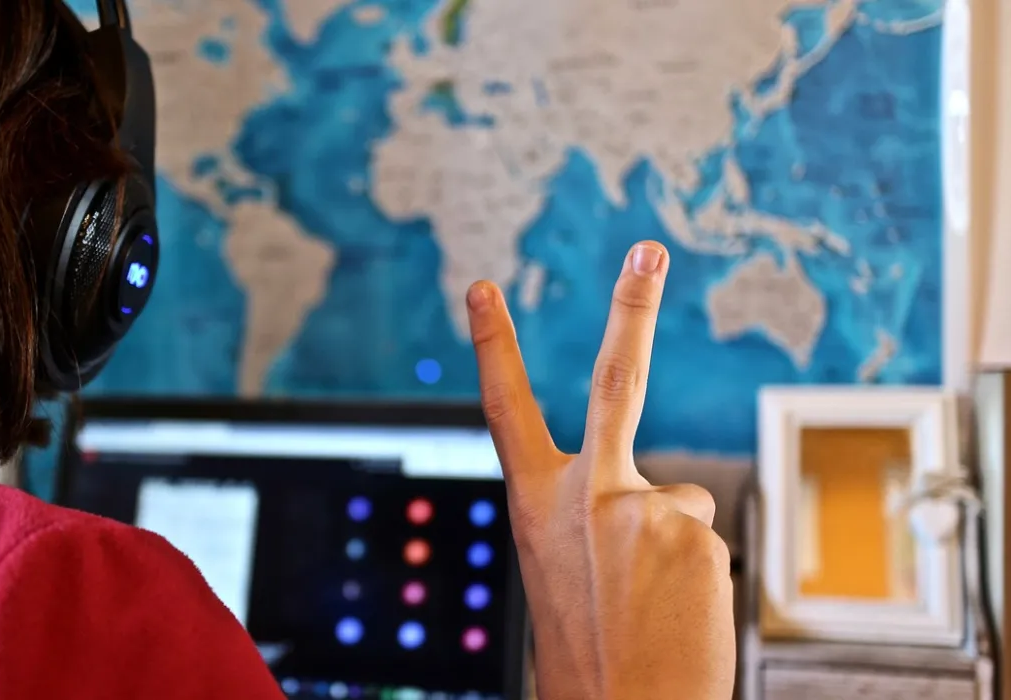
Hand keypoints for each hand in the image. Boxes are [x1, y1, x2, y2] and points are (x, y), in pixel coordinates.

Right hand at [465, 241, 734, 699]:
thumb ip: (594, 520)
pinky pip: (703, 541)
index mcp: (536, 507)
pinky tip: (677, 615)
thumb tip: (665, 501)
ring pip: (677, 508)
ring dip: (671, 554)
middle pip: (617, 380)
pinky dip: (695, 578)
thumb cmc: (588, 659)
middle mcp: (585, 495)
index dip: (494, 346)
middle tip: (649, 250)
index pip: (506, 410)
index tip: (483, 289)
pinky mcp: (695, 530)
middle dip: (633, 308)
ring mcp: (643, 507)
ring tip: (652, 610)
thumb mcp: (564, 575)